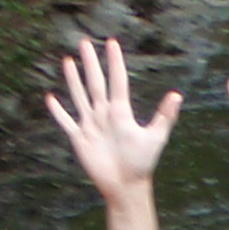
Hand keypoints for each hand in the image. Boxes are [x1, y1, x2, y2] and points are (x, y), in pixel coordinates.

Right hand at [47, 36, 179, 195]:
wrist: (126, 187)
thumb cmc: (142, 164)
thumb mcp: (156, 137)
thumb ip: (165, 116)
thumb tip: (177, 95)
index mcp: (121, 112)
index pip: (117, 81)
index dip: (114, 62)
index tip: (112, 43)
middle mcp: (104, 115)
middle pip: (95, 83)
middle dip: (90, 63)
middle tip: (85, 42)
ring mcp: (91, 125)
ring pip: (80, 96)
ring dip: (73, 79)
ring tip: (68, 60)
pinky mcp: (80, 139)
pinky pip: (66, 122)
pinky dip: (58, 111)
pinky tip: (51, 98)